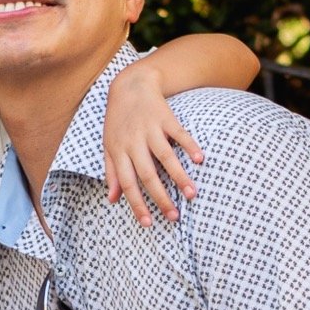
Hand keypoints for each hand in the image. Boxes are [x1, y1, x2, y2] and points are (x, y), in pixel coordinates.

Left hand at [103, 65, 203, 225]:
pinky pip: (179, 133)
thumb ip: (112, 172)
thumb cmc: (118, 121)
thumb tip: (112, 199)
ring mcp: (150, 129)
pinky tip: (200, 160)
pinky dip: (190, 146)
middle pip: (147, 175)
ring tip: (191, 195)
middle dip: (161, 198)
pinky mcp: (165, 117)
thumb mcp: (109, 146)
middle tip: (174, 216)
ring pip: (165, 157)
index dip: (136, 204)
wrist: (129, 86)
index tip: (148, 223)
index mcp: (119, 151)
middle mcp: (134, 142)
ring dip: (179, 177)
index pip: (127, 183)